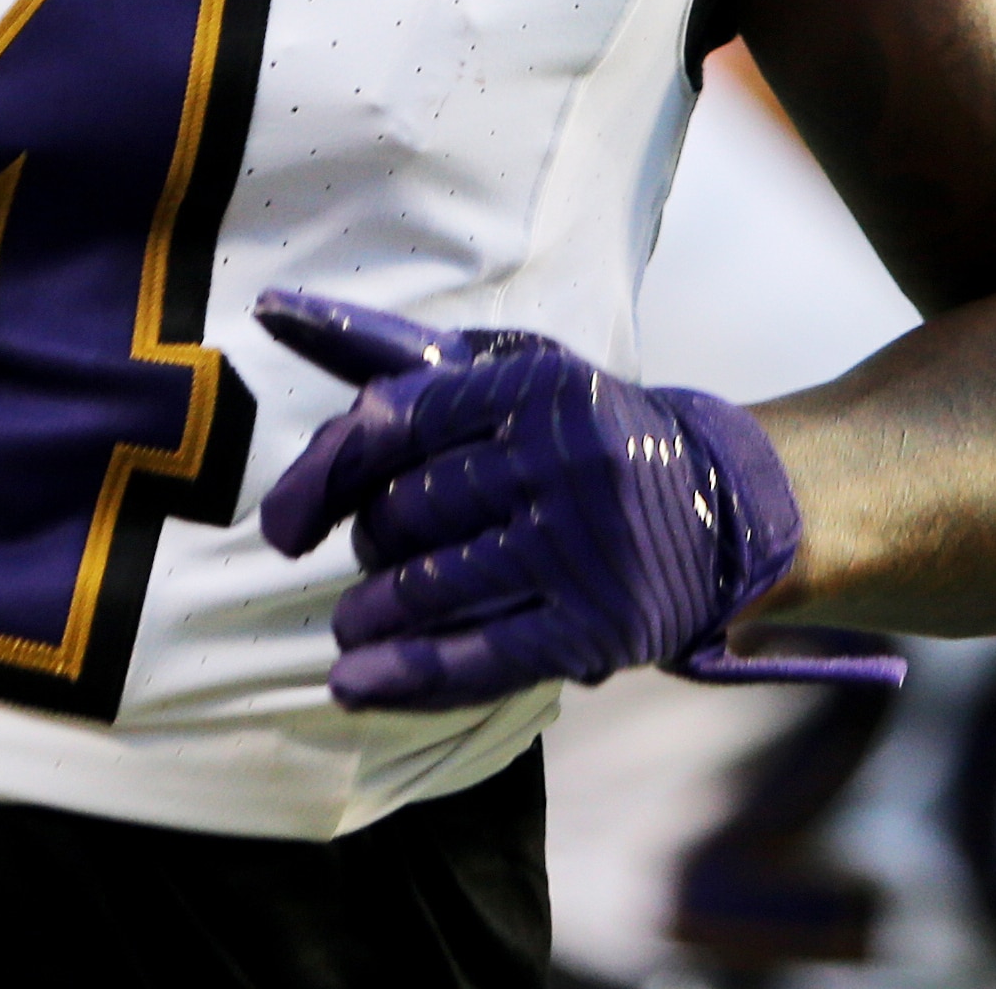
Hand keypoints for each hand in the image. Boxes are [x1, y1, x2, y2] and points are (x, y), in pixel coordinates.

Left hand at [252, 291, 898, 710]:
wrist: (721, 505)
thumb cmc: (581, 431)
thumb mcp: (508, 374)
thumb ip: (396, 357)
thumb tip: (274, 312)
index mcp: (534, 387)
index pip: (396, 426)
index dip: (324, 480)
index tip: (285, 528)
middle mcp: (562, 459)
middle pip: (408, 512)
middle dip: (369, 547)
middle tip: (368, 561)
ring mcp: (584, 546)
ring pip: (433, 587)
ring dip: (370, 615)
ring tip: (352, 624)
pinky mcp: (600, 625)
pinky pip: (481, 657)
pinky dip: (407, 674)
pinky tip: (355, 684)